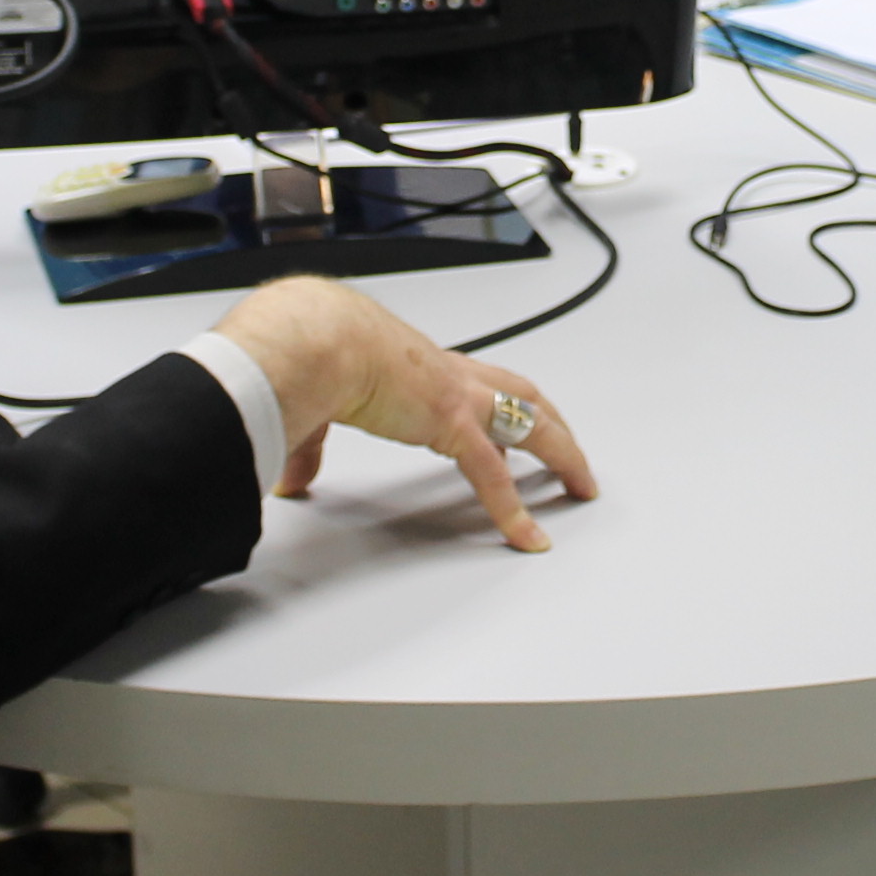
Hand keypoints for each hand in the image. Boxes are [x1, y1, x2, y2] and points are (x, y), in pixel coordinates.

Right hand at [214, 275, 595, 552]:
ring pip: (533, 425)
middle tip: (572, 451)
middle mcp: (451, 376)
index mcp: (422, 365)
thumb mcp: (315, 403)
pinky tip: (527, 536)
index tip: (511, 429)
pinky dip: (513, 510)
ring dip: (564, 454)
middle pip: (523, 395)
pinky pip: (494, 475)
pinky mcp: (453, 423)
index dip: (499, 405)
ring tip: (582, 484)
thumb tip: (293, 479)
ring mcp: (460, 398)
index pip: (476, 384)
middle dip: (554, 422)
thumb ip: (310, 445)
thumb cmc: (314, 351)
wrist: (318, 338)